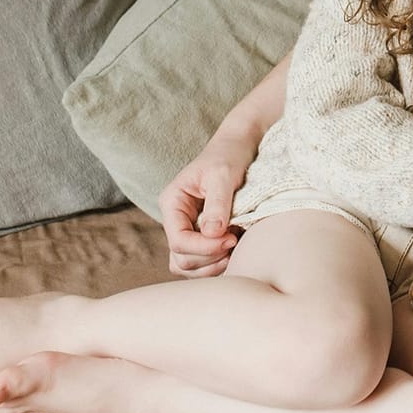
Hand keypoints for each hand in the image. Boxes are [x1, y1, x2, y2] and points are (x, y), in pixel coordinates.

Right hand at [158, 136, 252, 277]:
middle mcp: (176, 219)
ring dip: (212, 265)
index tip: (231, 239)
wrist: (239, 147)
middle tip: (235, 241)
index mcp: (173, 203)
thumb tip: (212, 233)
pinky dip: (216, 263)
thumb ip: (217, 204)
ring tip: (235, 248)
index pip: (178, 240)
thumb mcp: (223, 175)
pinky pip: (202, 262)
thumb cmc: (229, 156)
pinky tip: (234, 249)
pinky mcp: (202, 236)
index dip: (203, 248)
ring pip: (189, 265)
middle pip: (181, 258)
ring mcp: (188, 229)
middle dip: (208, 257)